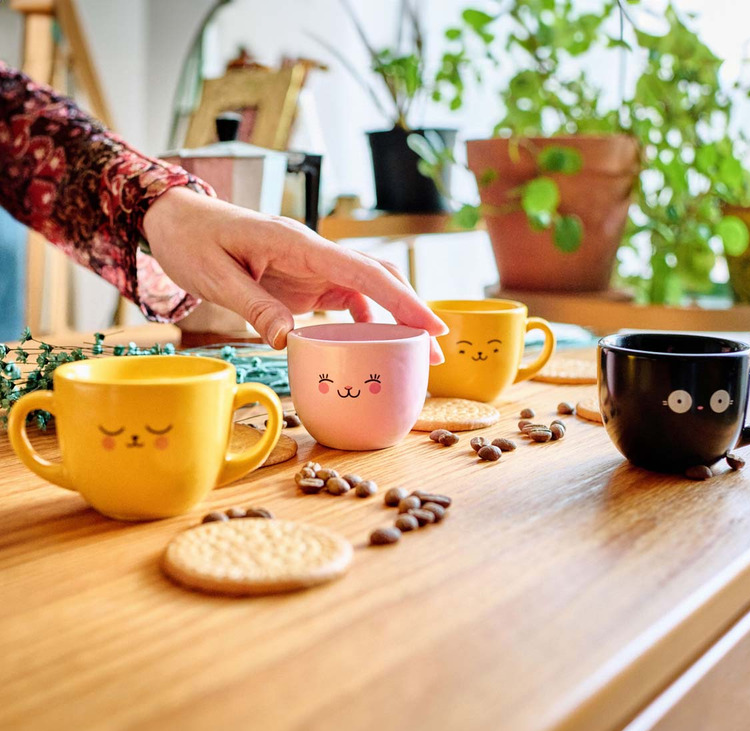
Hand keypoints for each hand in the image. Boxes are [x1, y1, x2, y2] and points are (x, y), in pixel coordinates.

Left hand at [143, 188, 446, 361]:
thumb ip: (255, 306)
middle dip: (411, 312)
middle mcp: (314, 252)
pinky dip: (365, 321)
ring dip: (394, 319)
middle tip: (438, 349)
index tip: (432, 326)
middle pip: (378, 278)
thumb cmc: (192, 240)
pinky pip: (346, 299)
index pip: (362, 271)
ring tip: (416, 354)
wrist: (176, 220)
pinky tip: (373, 344)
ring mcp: (313, 266)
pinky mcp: (306, 279)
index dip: (402, 301)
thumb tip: (292, 342)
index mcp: (297, 244)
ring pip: (368, 289)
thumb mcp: (215, 277)